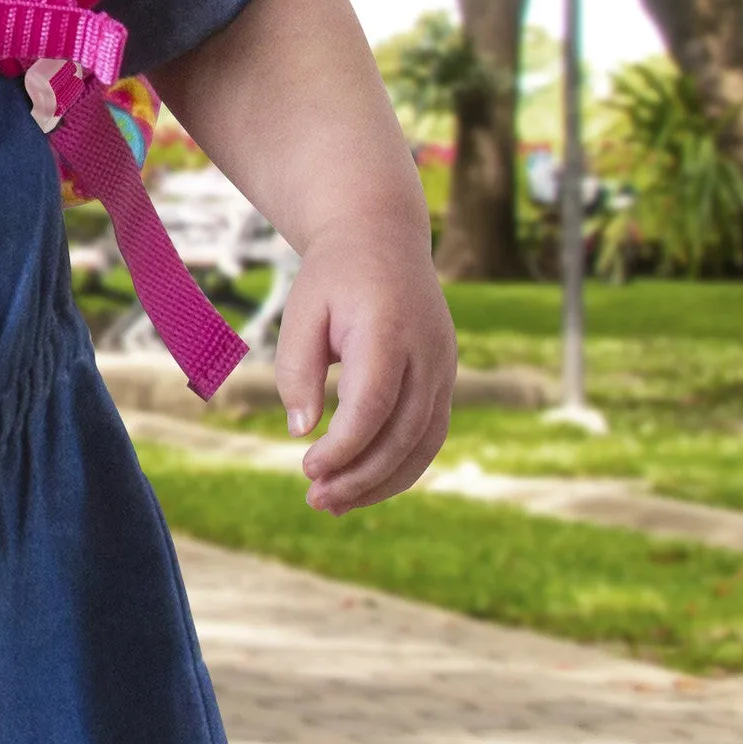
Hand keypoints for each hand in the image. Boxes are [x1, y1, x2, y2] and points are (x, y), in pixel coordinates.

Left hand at [276, 223, 456, 513]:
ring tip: (334, 504)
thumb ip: (297, 370)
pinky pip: (430, 435)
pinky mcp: (445, 380)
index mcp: (389, 330)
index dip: (344, 446)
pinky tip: (363, 486)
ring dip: (382, 482)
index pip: (373, 404)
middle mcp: (427, 352)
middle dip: (360, 475)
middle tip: (315, 499)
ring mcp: (444, 367)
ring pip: (424, 443)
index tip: (307, 468)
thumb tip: (302, 431)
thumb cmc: (333, 277)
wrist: (382, 239)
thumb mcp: (302, 312)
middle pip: (403, 432)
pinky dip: (400, 467)